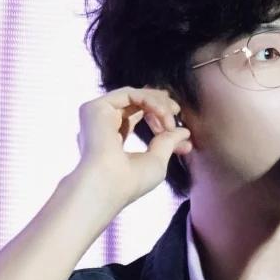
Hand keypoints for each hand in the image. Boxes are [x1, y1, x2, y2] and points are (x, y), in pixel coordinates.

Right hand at [67, 86, 191, 206]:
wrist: (109, 185)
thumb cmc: (130, 182)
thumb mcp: (156, 160)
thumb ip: (168, 142)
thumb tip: (184, 131)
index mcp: (108, 141)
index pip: (134, 119)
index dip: (158, 120)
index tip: (179, 132)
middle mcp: (100, 126)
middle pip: (133, 104)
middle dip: (159, 105)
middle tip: (177, 111)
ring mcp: (96, 116)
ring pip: (133, 97)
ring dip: (158, 105)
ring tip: (171, 121)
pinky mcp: (95, 107)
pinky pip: (129, 94)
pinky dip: (150, 101)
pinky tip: (163, 114)